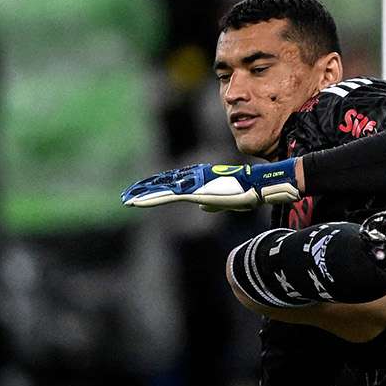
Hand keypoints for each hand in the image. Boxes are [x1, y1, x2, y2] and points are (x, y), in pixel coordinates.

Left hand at [122, 160, 300, 210]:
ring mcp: (193, 184)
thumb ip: (213, 204)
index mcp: (201, 179)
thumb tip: (202, 207)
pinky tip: (137, 203)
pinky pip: (166, 196)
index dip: (157, 187)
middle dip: (144, 189)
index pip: (174, 183)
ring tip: (126, 200)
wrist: (259, 186)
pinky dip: (149, 199)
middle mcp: (194, 178)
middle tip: (127, 195)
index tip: (143, 192)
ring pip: (161, 189)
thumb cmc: (249, 192)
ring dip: (142, 194)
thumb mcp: (228, 201)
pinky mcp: (194, 192)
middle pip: (163, 183)